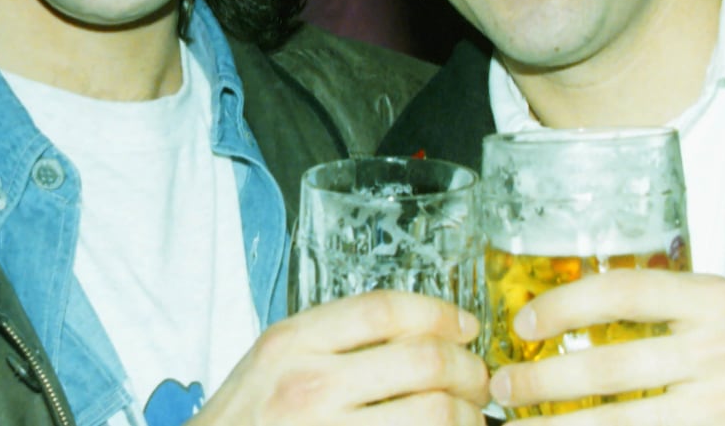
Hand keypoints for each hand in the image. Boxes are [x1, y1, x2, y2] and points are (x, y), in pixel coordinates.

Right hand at [194, 290, 488, 425]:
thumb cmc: (244, 420)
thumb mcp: (273, 361)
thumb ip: (333, 339)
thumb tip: (418, 334)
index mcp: (292, 342)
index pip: (384, 309)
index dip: (439, 314)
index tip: (465, 326)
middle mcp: (309, 386)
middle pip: (422, 362)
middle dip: (469, 369)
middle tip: (479, 379)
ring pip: (433, 416)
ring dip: (468, 416)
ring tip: (471, 417)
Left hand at [490, 270, 724, 424]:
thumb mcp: (720, 310)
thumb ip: (660, 304)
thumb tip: (569, 311)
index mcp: (711, 300)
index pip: (619, 292)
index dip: (562, 307)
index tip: (524, 323)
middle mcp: (719, 350)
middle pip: (608, 366)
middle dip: (543, 381)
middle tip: (502, 387)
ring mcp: (724, 405)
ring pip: (621, 422)